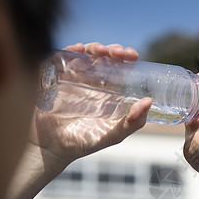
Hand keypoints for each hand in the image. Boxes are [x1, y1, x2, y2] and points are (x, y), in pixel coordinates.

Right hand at [29, 43, 151, 167]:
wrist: (49, 150)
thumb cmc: (82, 143)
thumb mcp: (112, 135)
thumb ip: (132, 123)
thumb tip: (149, 101)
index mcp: (106, 92)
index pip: (118, 68)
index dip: (125, 58)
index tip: (132, 56)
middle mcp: (89, 82)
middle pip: (102, 57)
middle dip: (112, 50)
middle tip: (119, 53)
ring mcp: (69, 78)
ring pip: (83, 54)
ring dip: (93, 48)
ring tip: (101, 52)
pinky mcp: (51, 78)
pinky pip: (59, 59)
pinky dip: (68, 51)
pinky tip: (77, 50)